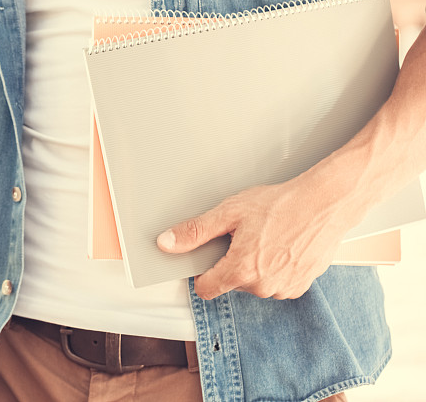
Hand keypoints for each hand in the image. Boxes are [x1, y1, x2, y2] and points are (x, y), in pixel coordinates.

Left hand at [156, 181, 353, 300]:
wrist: (325, 202)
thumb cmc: (281, 204)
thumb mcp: (229, 213)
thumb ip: (195, 232)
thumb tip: (167, 243)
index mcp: (241, 270)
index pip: (206, 290)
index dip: (202, 274)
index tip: (207, 259)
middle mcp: (263, 286)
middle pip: (231, 284)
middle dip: (232, 264)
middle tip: (244, 237)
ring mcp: (284, 288)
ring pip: (255, 284)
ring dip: (255, 267)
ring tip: (266, 239)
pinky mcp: (301, 286)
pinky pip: (276, 283)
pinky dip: (275, 269)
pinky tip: (281, 246)